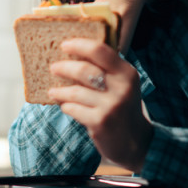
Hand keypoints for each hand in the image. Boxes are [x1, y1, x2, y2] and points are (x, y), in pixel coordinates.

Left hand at [49, 38, 153, 172]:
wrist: (135, 142)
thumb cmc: (123, 108)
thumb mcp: (123, 85)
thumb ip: (107, 68)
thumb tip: (75, 51)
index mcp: (127, 73)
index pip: (100, 50)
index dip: (79, 45)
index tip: (64, 44)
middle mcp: (121, 87)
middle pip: (84, 69)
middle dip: (64, 67)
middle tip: (53, 68)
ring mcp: (111, 105)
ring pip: (75, 91)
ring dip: (60, 91)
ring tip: (53, 91)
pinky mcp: (100, 122)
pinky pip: (73, 109)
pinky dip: (66, 106)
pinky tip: (65, 106)